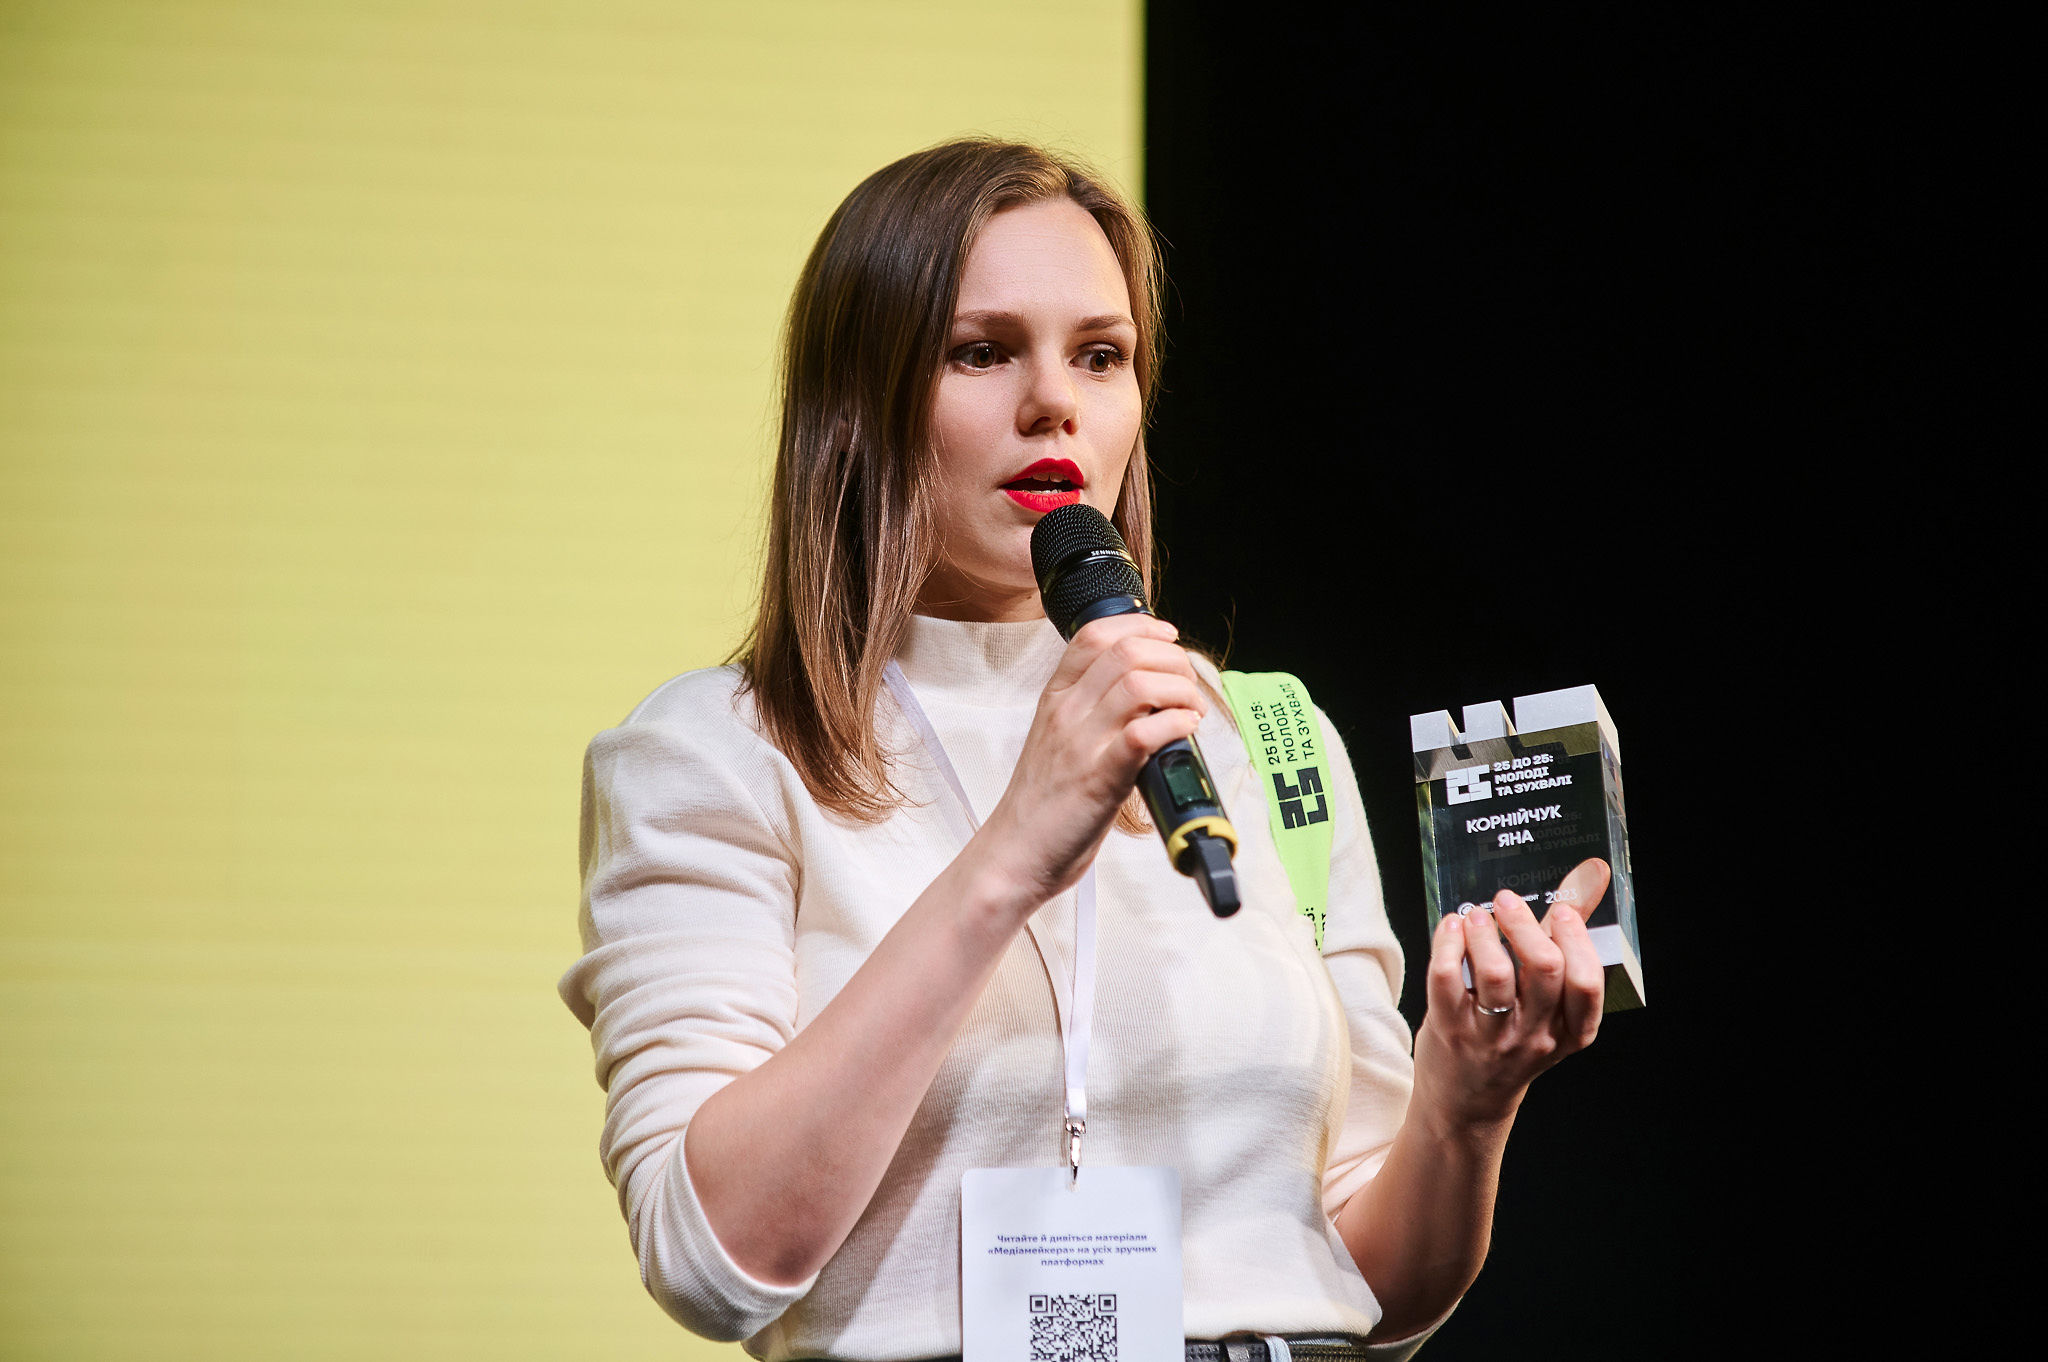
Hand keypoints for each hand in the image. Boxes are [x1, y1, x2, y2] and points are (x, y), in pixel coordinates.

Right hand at [972, 613, 1204, 916]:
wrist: (1014, 855)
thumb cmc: (1041, 803)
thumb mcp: (1057, 739)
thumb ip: (1090, 709)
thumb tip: (1144, 690)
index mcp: (1055, 698)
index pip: (1094, 634)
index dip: (1141, 626)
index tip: (1167, 637)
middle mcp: (1066, 713)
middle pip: (1126, 652)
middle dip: (1172, 659)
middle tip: (1187, 684)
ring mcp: (1081, 744)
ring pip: (1139, 685)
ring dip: (1180, 690)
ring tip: (1190, 710)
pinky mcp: (1100, 779)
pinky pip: (1143, 732)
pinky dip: (1175, 724)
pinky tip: (1184, 732)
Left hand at [1410, 858, 1609, 1132]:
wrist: (1465, 1103)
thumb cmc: (1510, 1040)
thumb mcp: (1547, 1003)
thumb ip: (1566, 938)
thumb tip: (1591, 874)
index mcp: (1569, 1030)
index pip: (1587, 985)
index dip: (1575, 940)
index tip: (1560, 910)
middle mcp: (1534, 1035)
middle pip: (1544, 971)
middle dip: (1526, 925)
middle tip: (1506, 901)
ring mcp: (1491, 1036)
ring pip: (1495, 975)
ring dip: (1484, 932)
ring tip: (1477, 916)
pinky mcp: (1449, 1031)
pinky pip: (1447, 979)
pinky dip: (1448, 944)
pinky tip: (1451, 928)